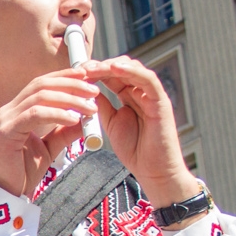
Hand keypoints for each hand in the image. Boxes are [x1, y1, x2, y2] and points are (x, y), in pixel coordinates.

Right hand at [0, 68, 95, 196]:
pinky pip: (35, 114)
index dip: (65, 77)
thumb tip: (85, 118)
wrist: (6, 194)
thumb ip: (64, 131)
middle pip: (41, 84)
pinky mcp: (6, 132)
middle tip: (95, 91)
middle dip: (71, 84)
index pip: (42, 84)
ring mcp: (5, 119)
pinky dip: (57, 113)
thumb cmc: (23, 172)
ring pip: (40, 96)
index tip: (88, 79)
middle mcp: (9, 110)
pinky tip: (74, 119)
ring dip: (69, 99)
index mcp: (17, 111)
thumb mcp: (50, 147)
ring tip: (90, 107)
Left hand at [82, 56, 201, 216]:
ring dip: (111, 66)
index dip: (93, 71)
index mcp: (129, 96)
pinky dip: (132, 71)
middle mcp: (142, 92)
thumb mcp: (110, 123)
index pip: (111, 76)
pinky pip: (148, 80)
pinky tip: (115, 68)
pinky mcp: (161, 101)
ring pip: (133, 70)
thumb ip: (100, 106)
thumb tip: (84, 92)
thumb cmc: (134, 149)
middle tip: (81, 67)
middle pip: (121, 68)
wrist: (153, 170)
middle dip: (100, 65)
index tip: (74, 72)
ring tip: (93, 67)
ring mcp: (152, 95)